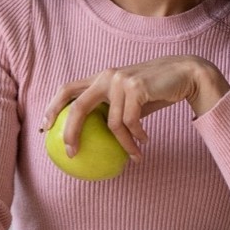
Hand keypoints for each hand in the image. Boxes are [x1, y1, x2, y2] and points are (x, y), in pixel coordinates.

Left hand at [42, 55, 229, 159]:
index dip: (53, 107)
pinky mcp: (136, 87)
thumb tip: (97, 139)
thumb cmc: (157, 90)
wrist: (185, 74)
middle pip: (78, 105)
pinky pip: (131, 122)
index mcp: (102, 77)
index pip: (68, 89)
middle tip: (71, 152)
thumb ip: (113, 110)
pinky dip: (137, 137)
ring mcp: (121, 80)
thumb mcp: (130, 99)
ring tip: (135, 156)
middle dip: (70, 130)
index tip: (44, 126)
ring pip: (113, 123)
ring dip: (124, 144)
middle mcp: (107, 76)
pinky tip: (145, 142)